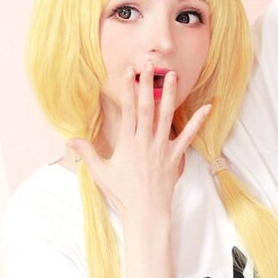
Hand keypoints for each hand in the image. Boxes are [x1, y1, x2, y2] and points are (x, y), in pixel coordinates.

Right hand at [68, 61, 211, 221]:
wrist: (145, 212)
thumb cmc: (122, 194)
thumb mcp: (100, 173)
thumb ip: (87, 153)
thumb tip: (70, 141)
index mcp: (127, 143)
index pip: (128, 110)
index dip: (128, 89)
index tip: (128, 72)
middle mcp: (145, 142)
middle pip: (147, 108)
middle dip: (147, 85)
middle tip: (149, 65)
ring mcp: (162, 149)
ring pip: (166, 117)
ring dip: (169, 95)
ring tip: (172, 75)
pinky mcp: (175, 158)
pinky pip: (188, 137)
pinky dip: (198, 122)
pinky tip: (207, 108)